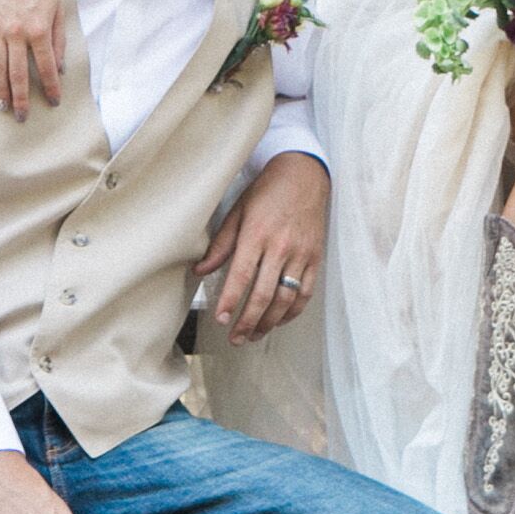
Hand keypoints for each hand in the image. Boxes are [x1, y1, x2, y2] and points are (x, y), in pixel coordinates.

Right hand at [0, 0, 65, 115]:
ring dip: (0, 90)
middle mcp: (17, 32)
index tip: (53, 101)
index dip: (50, 87)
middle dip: (22, 99)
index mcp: (39, 29)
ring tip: (4, 106)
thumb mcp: (58, 8)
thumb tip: (58, 66)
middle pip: (17, 74)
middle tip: (23, 117)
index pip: (45, 67)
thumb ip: (58, 39)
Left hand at [197, 153, 330, 343]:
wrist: (304, 175)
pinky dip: (292, 311)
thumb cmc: (267, 192)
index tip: (222, 320)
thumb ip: (220, 244)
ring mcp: (300, 254)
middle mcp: (280, 247)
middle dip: (248, 321)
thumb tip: (199, 270)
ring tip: (254, 335)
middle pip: (264, 294)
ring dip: (269, 322)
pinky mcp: (315, 258)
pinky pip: (305, 292)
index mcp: (256, 234)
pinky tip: (279, 320)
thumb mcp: (237, 211)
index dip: (231, 301)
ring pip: (286, 299)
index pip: (241, 275)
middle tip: (236, 338)